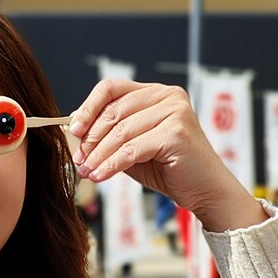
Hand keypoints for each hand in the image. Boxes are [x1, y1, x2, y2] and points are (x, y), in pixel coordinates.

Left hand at [69, 79, 266, 231]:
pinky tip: (100, 176)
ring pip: (120, 132)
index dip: (88, 108)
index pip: (111, 88)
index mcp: (154, 92)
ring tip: (86, 172)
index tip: (74, 130)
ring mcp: (174, 112)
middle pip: (113, 111)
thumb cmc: (167, 167)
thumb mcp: (131, 145)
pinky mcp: (176, 133)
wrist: (203, 190)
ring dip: (98, 156)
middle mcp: (167, 96)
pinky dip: (111, 165)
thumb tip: (74, 124)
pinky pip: (131, 149)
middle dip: (90, 139)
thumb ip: (108, 133)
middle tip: (78, 160)